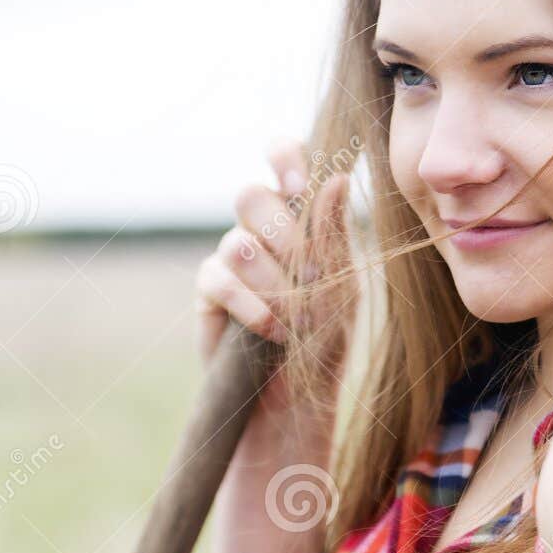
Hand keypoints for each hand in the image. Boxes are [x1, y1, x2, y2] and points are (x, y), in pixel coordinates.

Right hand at [194, 136, 359, 385]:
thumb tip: (339, 178)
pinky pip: (219, 281)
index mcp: (299, 214)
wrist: (302, 394)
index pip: (284, 160)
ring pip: (236, 242)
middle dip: (284, 238)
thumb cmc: (327, 335)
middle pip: (250, 197)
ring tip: (297, 319)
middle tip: (309, 276)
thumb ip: (334, 234)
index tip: (299, 183)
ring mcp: (230, 257)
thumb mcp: (343, 285)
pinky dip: (250, 305)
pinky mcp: (209, 291)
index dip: (284, 158)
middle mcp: (260, 228)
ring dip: (273, 282)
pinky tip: (272, 330)